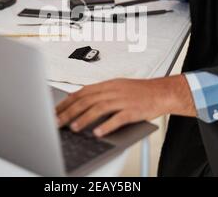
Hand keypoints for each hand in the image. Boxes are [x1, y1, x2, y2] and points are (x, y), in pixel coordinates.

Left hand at [56, 75, 195, 136]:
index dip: (67, 101)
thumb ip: (100, 93)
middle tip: (57, 122)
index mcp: (108, 85)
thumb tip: (80, 99)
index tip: (55, 110)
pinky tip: (98, 132)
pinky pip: (118, 118)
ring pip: (99, 108)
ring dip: (84, 118)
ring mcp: (123, 100)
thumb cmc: (140, 91)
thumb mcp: (117, 87)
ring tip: (74, 127)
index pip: (82, 92)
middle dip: (69, 111)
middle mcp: (113, 90)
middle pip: (86, 100)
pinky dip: (106, 125)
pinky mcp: (133, 110)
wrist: (162, 91)